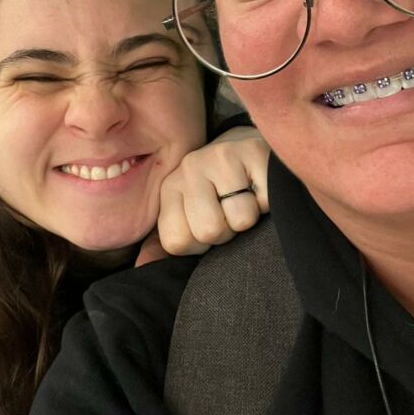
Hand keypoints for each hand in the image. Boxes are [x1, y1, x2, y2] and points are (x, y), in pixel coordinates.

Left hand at [155, 126, 268, 259]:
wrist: (247, 147)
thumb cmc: (218, 190)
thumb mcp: (186, 214)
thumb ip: (169, 241)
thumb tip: (144, 267)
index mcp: (170, 187)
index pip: (176, 242)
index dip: (199, 246)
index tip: (209, 225)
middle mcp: (190, 167)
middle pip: (209, 231)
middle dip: (228, 232)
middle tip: (230, 211)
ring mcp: (221, 156)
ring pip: (241, 219)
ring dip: (251, 216)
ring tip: (246, 198)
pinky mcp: (254, 151)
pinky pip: (266, 201)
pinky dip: (269, 202)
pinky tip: (261, 186)